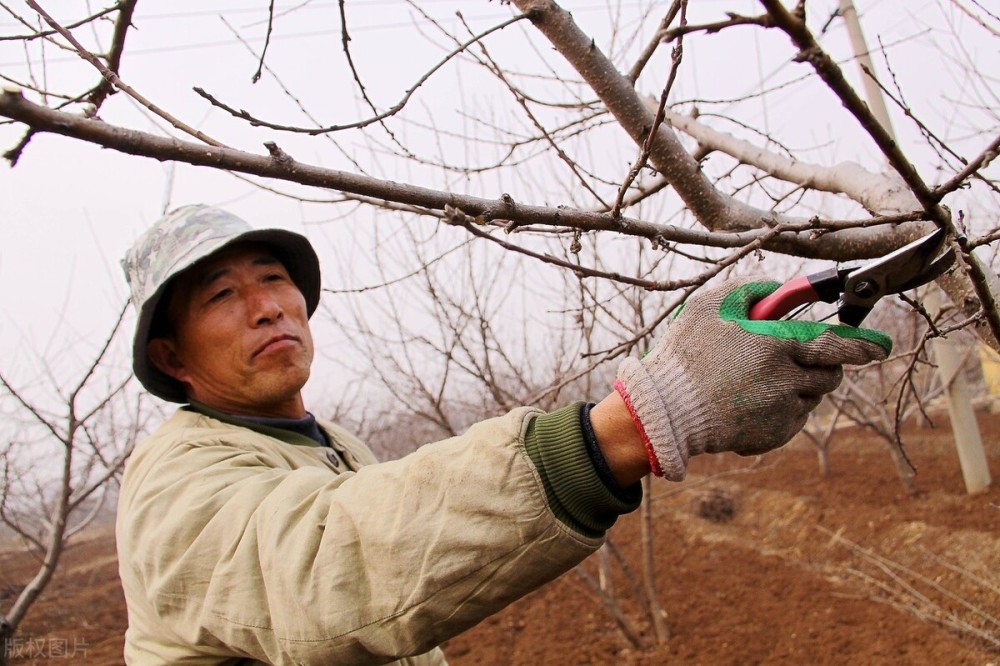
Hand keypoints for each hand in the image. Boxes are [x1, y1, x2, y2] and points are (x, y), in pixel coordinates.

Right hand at [614, 278, 891, 479]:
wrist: (665, 410)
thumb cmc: (685, 355)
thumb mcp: (711, 305)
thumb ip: (752, 288)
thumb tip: (779, 289)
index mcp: (777, 345)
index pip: (837, 344)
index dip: (863, 344)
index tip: (880, 346)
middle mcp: (787, 381)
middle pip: (830, 373)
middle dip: (824, 363)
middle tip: (798, 358)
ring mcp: (782, 412)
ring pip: (811, 396)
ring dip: (799, 384)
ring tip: (760, 379)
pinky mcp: (773, 435)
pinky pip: (793, 418)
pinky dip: (781, 408)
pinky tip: (750, 400)